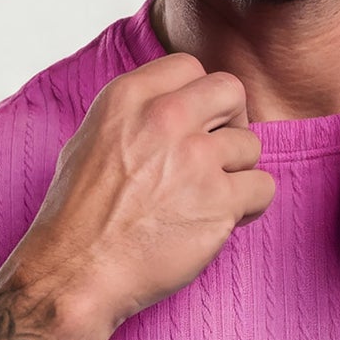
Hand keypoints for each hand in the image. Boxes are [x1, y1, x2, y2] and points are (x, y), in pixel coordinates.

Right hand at [16, 56, 275, 335]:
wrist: (76, 272)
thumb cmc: (77, 217)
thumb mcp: (90, 141)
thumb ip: (134, 116)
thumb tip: (169, 107)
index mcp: (129, 97)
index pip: (190, 67)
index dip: (199, 98)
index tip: (196, 124)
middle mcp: (165, 118)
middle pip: (231, 92)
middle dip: (232, 121)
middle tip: (217, 155)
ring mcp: (195, 158)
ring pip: (252, 145)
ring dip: (237, 172)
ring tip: (209, 199)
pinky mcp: (219, 201)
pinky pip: (263, 188)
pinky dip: (250, 206)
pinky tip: (223, 220)